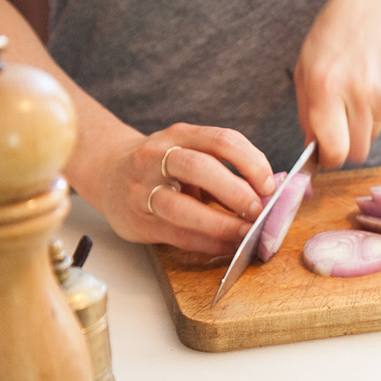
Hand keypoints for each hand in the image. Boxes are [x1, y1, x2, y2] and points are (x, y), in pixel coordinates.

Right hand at [86, 123, 274, 254]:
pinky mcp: (137, 221)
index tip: (271, 185)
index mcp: (180, 135)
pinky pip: (178, 236)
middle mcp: (157, 157)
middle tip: (260, 210)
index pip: (222, 140)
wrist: (107, 172)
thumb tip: (272, 192)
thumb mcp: (190, 151)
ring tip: (246, 232)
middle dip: (236, 192)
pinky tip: (229, 246)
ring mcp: (142, 189)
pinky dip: (209, 243)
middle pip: (199, 168)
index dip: (252, 162)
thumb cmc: (163, 165)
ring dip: (221, 224)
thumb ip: (225, 165)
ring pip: (182, 208)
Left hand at [294, 0, 380, 169]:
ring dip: (364, 123)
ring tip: (359, 88)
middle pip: (357, 151)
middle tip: (341, 125)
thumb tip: (313, 151)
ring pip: (373, 136)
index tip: (327, 156)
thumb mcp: (307, 65)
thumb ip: (307, 112)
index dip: (330, 159)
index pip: (334, 149)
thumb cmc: (338, 34)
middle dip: (347, 145)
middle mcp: (357, 92)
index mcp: (324, 85)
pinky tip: (377, 80)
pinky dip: (380, 108)